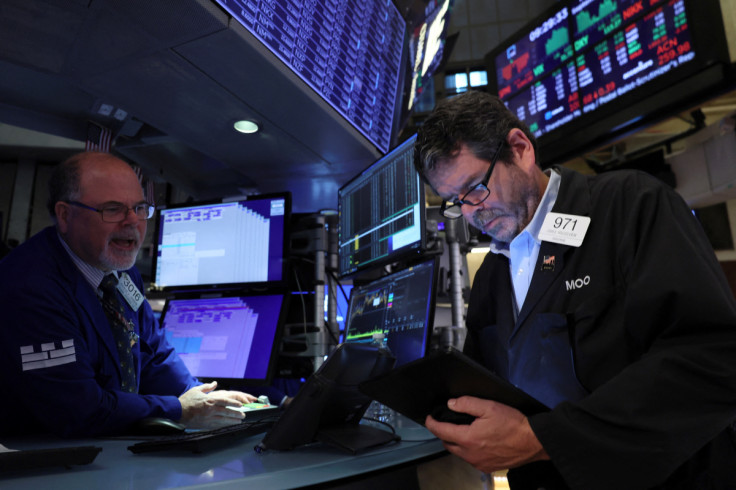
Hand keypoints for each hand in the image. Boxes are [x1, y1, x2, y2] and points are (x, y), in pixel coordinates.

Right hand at [178, 381, 257, 428]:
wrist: (176, 412)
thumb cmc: (186, 401)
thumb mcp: (196, 390)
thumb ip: (207, 387)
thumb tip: (215, 383)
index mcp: (209, 400)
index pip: (225, 402)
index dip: (234, 404)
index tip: (241, 405)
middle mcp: (210, 410)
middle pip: (227, 412)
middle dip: (236, 414)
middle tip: (243, 415)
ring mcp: (208, 418)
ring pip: (223, 420)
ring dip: (232, 421)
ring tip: (239, 421)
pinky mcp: (204, 425)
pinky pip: (217, 425)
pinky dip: (224, 425)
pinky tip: (228, 425)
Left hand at [424, 396, 548, 472]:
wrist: (533, 442)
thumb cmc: (512, 423)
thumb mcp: (489, 407)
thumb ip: (467, 404)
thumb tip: (450, 404)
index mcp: (468, 438)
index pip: (442, 431)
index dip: (432, 424)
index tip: (429, 418)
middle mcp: (470, 454)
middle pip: (447, 444)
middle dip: (443, 433)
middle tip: (446, 422)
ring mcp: (478, 463)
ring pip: (459, 453)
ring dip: (456, 442)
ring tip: (461, 431)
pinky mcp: (487, 468)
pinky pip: (470, 459)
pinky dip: (467, 450)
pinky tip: (475, 442)